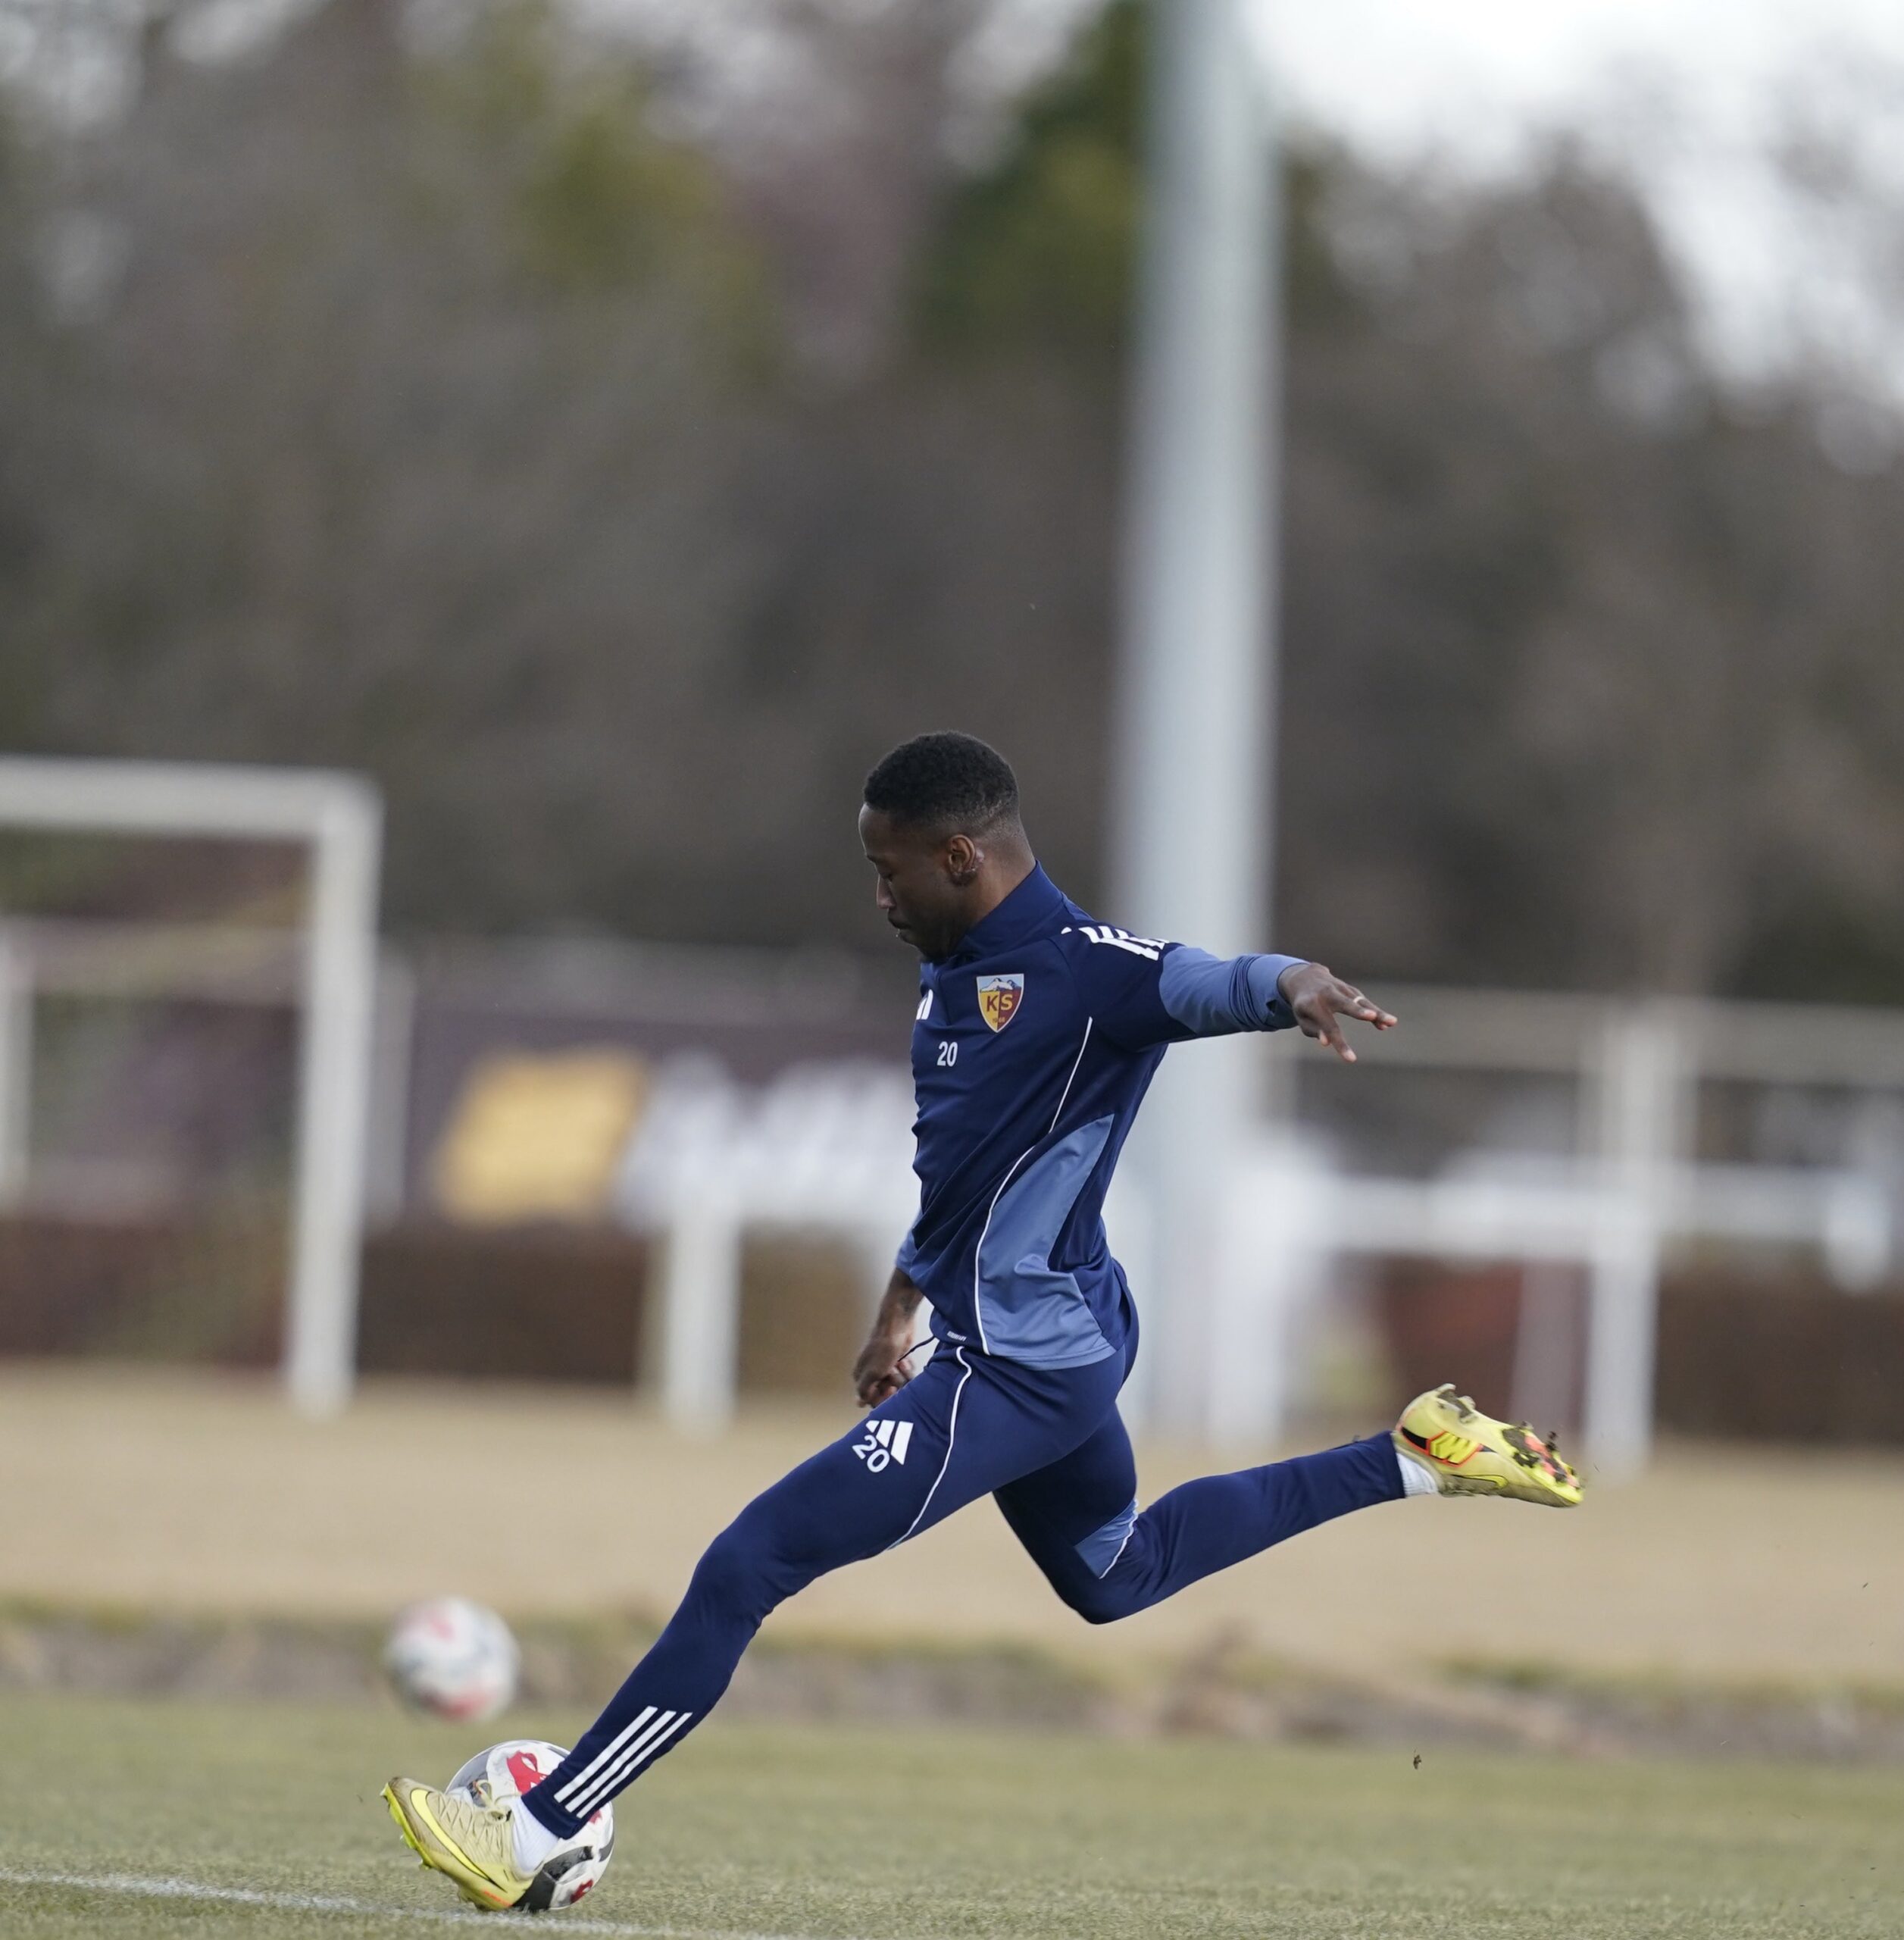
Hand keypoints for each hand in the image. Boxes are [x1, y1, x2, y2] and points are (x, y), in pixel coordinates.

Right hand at [854, 1322, 916, 1408]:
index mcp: (861, 1377)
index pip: (870, 1399)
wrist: (897, 1325)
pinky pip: (904, 1375)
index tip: (890, 1389)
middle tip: (893, 1373)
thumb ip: (864, 1390)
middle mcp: (872, 1374)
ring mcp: (885, 1368)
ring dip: (901, 1375)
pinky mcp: (897, 1362)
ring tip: (899, 1363)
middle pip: (885, 1393)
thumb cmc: (883, 1348)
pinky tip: (905, 1360)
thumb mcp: (872, 1372)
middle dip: (893, 1385)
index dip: (882, 1398)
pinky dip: (907, 1369)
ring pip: (897, 1385)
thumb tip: (858, 1403)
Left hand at [1277, 961, 1396, 1063]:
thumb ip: (1313, 1030)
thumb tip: (1326, 1042)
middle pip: (1345, 1004)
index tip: (1352, 1059)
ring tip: (1392, 1022)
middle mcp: (1327, 993)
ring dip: (1376, 1011)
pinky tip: (1387, 1024)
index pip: (1329, 1026)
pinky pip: (1364, 1001)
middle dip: (1358, 1011)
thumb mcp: (1302, 1018)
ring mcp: (1340, 989)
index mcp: (1311, 1004)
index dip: (1340, 1044)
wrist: (1304, 977)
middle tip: (1371, 1016)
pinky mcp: (1350, 989)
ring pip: (1360, 1001)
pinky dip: (1375, 1011)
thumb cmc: (1303, 1006)